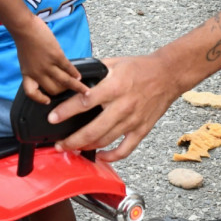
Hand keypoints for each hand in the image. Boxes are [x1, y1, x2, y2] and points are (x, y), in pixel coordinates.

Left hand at [13, 15, 84, 102]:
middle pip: (53, 90)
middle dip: (63, 92)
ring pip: (64, 82)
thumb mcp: (25, 59)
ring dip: (76, 87)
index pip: (31, 93)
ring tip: (84, 90)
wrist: (24, 27)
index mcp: (27, 74)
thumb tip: (45, 72)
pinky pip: (68, 68)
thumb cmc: (24, 39)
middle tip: (70, 90)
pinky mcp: (56, 56)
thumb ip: (34, 68)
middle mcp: (37, 73)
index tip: (47, 101)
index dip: (39, 99)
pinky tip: (79, 76)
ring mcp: (47, 65)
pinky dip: (75, 73)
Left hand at [48, 53, 177, 159]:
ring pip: (105, 141)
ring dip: (87, 148)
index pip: (84, 102)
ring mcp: (132, 121)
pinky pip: (125, 149)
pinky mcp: (141, 130)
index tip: (52, 118)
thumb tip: (73, 78)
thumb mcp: (114, 63)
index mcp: (113, 88)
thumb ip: (93, 71)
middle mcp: (122, 106)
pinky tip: (100, 157)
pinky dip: (111, 157)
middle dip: (72, 140)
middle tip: (59, 144)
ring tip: (73, 148)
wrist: (168, 75)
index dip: (66, 112)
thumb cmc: (140, 68)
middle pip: (93, 130)